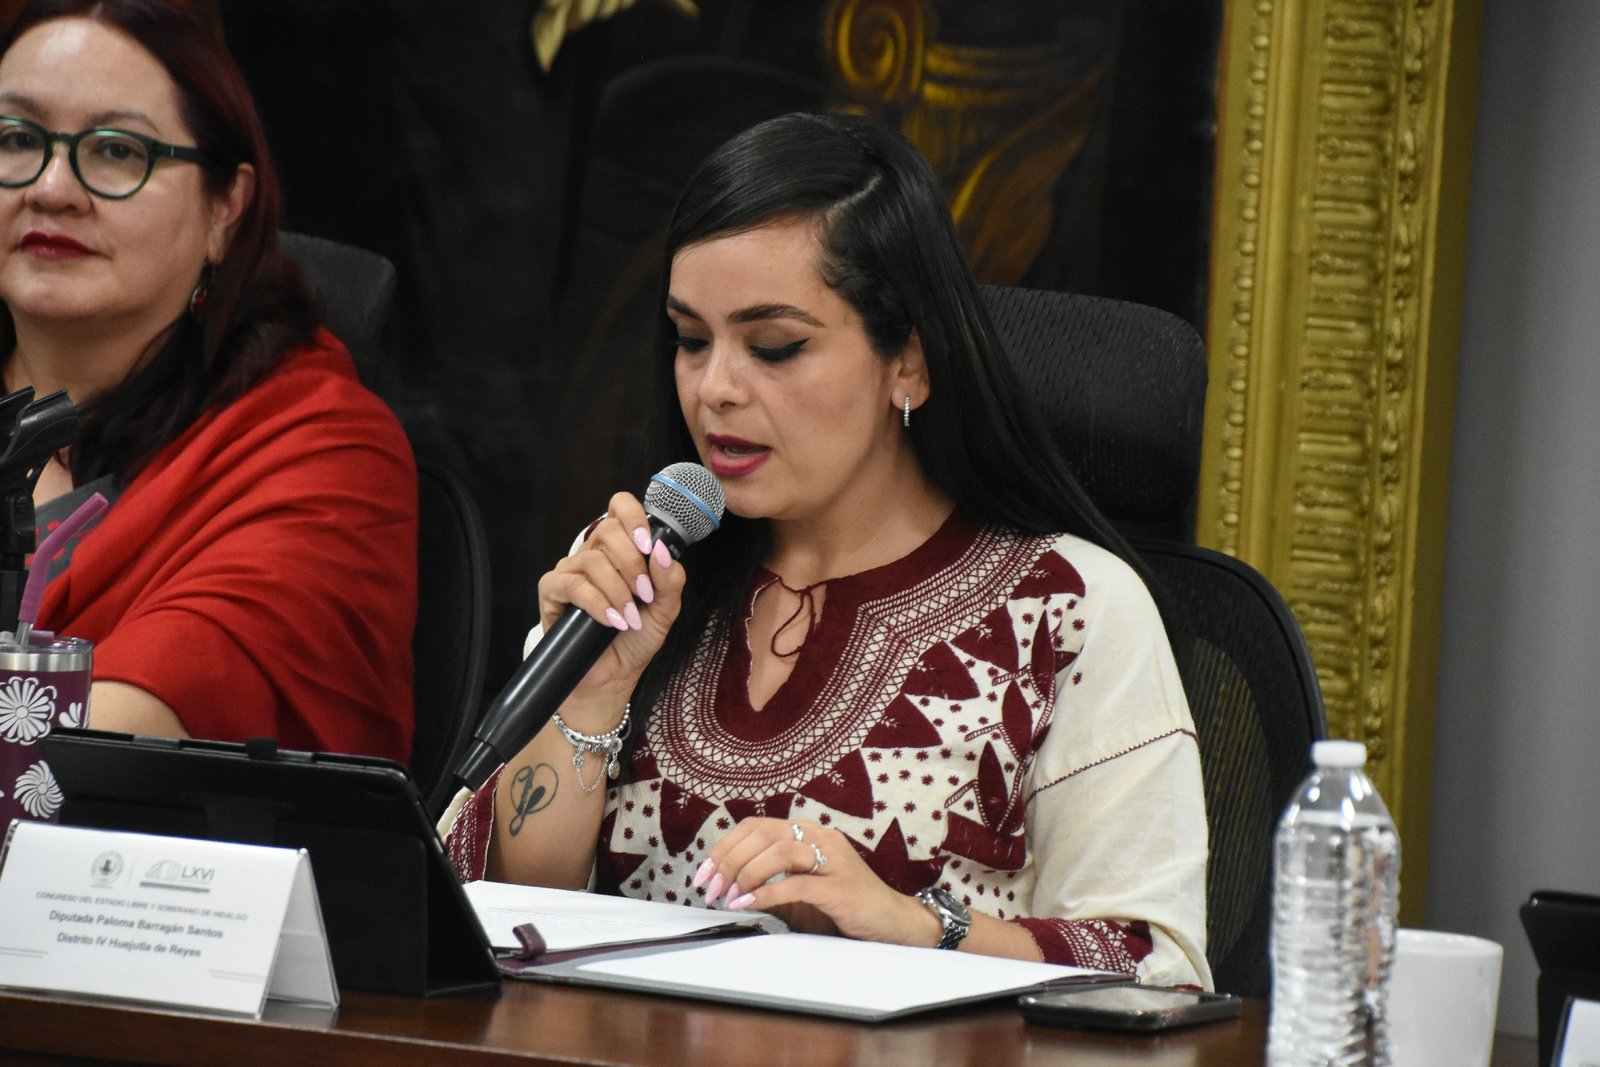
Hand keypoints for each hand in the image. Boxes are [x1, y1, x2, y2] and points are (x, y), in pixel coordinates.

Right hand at [535, 492, 684, 720]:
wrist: (612, 676)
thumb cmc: (635, 639)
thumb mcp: (665, 610)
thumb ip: (670, 581)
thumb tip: (663, 552)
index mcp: (620, 550)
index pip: (620, 507)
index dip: (634, 517)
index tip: (650, 545)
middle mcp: (594, 554)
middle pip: (607, 529)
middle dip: (632, 563)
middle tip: (644, 593)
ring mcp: (570, 571)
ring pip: (592, 560)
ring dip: (617, 589)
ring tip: (630, 617)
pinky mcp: (552, 592)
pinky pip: (572, 585)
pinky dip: (597, 603)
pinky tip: (612, 621)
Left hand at [691, 818, 938, 947]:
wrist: (891, 922)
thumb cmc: (844, 907)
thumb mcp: (800, 891)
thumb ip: (770, 882)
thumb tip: (728, 886)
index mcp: (807, 832)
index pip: (755, 826)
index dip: (724, 847)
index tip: (702, 873)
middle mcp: (819, 837)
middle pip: (762, 833)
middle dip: (728, 860)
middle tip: (710, 887)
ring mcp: (832, 859)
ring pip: (778, 850)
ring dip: (745, 874)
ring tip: (728, 896)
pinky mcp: (840, 886)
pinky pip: (796, 884)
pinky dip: (766, 894)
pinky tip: (747, 905)